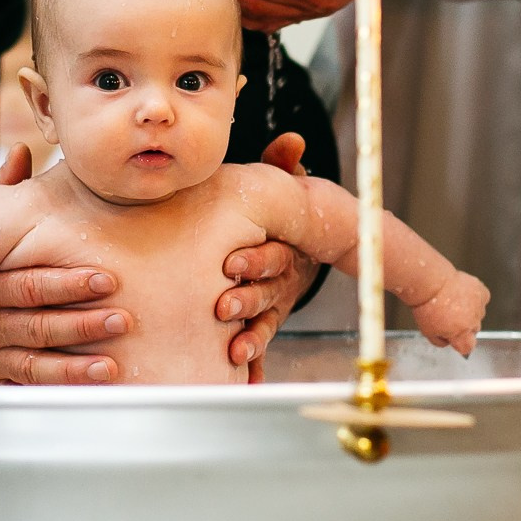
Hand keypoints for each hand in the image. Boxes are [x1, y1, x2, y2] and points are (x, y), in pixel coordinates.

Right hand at [0, 143, 132, 383]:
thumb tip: (22, 153)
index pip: (30, 284)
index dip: (67, 283)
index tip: (105, 279)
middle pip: (38, 325)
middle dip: (81, 324)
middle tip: (121, 319)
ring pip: (33, 364)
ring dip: (73, 368)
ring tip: (110, 366)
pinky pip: (20, 389)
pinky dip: (49, 392)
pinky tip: (81, 392)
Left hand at [216, 133, 320, 379]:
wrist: (298, 247)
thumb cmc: (277, 216)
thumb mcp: (282, 191)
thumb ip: (283, 168)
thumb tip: (292, 140)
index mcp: (283, 248)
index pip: (272, 254)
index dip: (255, 260)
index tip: (232, 263)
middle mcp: (281, 279)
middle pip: (266, 291)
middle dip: (246, 299)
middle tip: (222, 306)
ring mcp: (273, 304)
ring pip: (263, 322)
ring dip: (250, 337)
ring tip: (234, 351)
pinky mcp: (265, 323)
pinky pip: (261, 346)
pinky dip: (255, 365)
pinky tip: (246, 380)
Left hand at [410, 272, 490, 356]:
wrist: (430, 282)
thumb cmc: (426, 305)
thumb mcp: (427, 331)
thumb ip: (440, 341)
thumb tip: (447, 342)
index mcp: (461, 334)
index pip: (468, 347)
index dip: (461, 344)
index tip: (456, 340)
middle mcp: (473, 322)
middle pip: (473, 330)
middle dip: (464, 326)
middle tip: (451, 317)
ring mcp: (478, 306)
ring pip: (478, 314)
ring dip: (470, 311)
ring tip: (454, 302)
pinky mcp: (481, 291)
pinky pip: (482, 298)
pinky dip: (475, 297)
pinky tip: (463, 294)